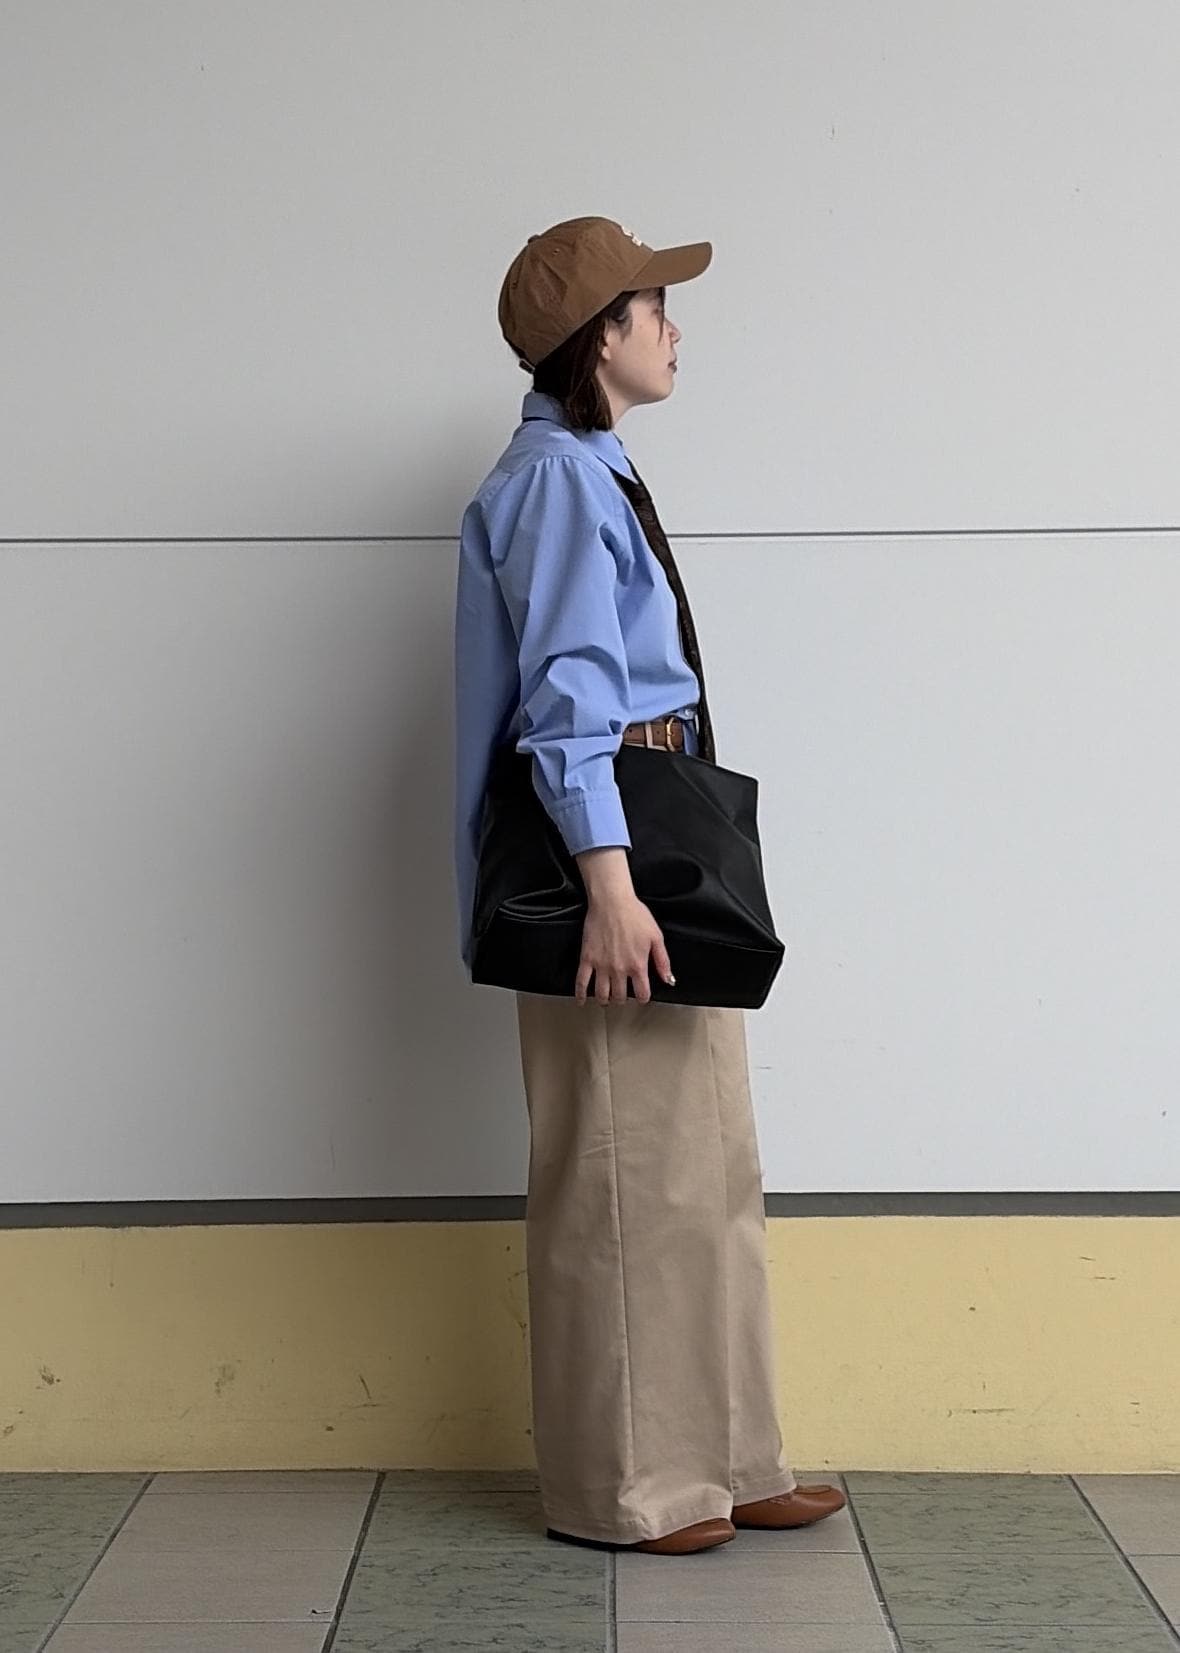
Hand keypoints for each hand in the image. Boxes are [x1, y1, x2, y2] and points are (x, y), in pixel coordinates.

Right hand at [575, 891, 674, 1005]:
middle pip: (620, 996)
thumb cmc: (635, 915)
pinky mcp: (587, 958)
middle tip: (621, 996)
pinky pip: (581, 981)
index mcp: (637, 965)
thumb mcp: (656, 937)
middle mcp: (619, 969)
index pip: (642, 993)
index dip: (642, 998)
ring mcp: (601, 965)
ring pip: (601, 993)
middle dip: (622, 1000)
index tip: (641, 996)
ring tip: (606, 1000)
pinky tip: (582, 1001)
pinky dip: (581, 994)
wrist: (612, 901)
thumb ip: (663, 961)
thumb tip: (668, 980)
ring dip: (604, 1000)